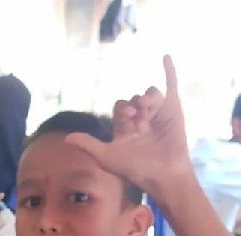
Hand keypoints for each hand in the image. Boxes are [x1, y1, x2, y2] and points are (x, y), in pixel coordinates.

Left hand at [65, 55, 191, 195]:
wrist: (162, 174)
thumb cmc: (135, 169)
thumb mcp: (107, 157)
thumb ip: (88, 145)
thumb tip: (67, 138)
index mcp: (125, 127)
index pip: (119, 107)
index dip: (122, 109)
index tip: (128, 119)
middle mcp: (141, 118)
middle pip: (134, 99)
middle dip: (135, 107)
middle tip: (141, 123)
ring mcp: (158, 113)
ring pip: (150, 93)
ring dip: (148, 99)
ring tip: (149, 110)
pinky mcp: (173, 110)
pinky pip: (170, 86)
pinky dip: (169, 71)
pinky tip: (166, 56)